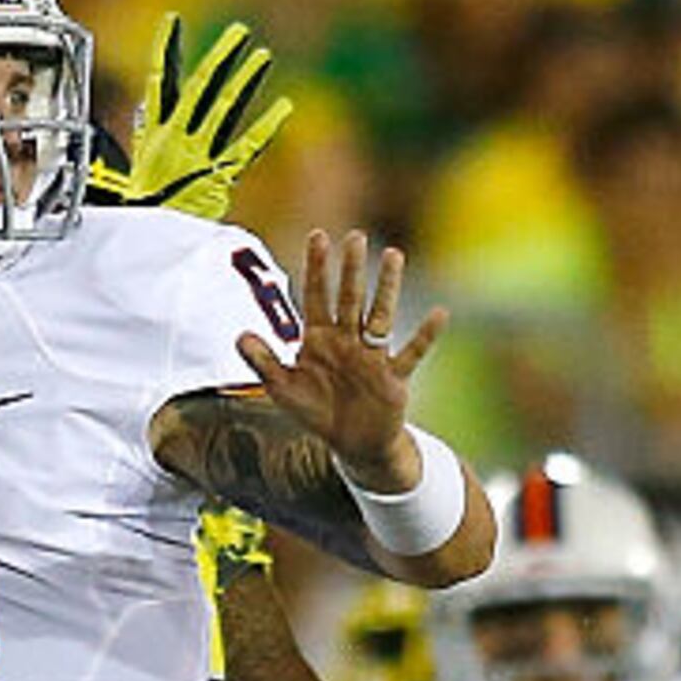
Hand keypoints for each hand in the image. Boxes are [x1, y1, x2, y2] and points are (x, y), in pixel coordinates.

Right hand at [94, 13, 289, 219]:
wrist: (147, 241)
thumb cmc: (145, 206)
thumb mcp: (140, 164)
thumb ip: (147, 132)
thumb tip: (145, 109)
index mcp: (156, 132)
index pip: (159, 80)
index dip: (166, 49)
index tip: (173, 21)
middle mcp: (177, 137)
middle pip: (201, 87)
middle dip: (221, 57)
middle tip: (240, 32)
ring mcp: (198, 154)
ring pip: (224, 108)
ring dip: (245, 80)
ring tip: (262, 56)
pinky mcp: (217, 176)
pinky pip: (245, 147)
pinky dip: (265, 127)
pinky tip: (283, 108)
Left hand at [237, 230, 447, 485]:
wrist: (353, 444)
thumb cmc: (317, 412)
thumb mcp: (283, 389)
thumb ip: (263, 362)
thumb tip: (240, 336)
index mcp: (319, 339)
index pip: (317, 295)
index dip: (317, 267)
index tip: (318, 236)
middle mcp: (347, 340)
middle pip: (350, 298)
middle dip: (352, 269)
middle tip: (356, 237)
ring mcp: (372, 357)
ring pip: (380, 315)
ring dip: (387, 287)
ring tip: (394, 255)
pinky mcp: (393, 378)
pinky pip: (412, 353)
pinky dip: (426, 336)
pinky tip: (440, 314)